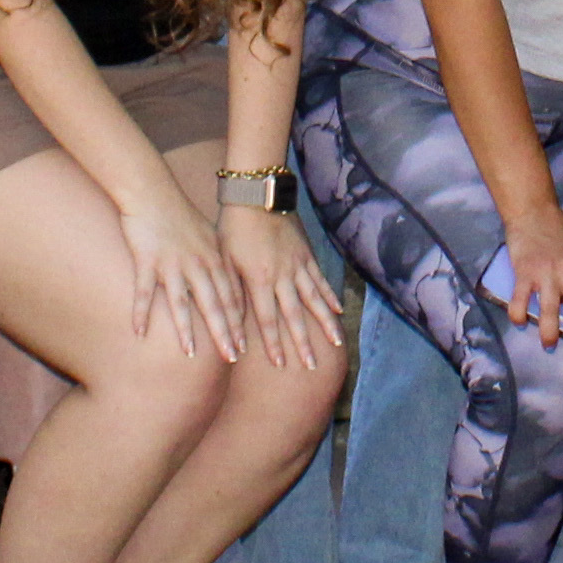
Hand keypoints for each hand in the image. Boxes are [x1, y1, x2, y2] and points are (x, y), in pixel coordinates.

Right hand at [117, 187, 249, 363]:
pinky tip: (139, 333)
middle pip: (213, 304)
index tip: (244, 346)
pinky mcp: (147, 260)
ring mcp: (172, 263)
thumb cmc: (179, 215)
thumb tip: (227, 283)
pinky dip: (141, 312)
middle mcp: (197, 264)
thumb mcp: (207, 237)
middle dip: (223, 332)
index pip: (230, 296)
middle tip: (231, 357)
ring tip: (191, 354)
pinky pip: (144, 291)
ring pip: (182, 302)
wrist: (152, 191)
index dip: (237, 323)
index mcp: (213, 259)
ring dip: (187, 330)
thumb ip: (217, 261)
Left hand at [226, 198, 349, 376]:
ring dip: (325, 324)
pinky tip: (338, 310)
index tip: (281, 364)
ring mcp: (298, 266)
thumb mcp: (225, 261)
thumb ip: (232, 292)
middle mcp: (282, 277)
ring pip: (314, 300)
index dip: (274, 343)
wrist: (256, 195)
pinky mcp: (306, 255)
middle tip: (311, 366)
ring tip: (336, 344)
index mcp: (259, 280)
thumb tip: (230, 323)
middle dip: (303, 343)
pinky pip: (320, 279)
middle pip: (295, 316)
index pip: (267, 319)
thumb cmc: (233, 228)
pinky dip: (329, 296)